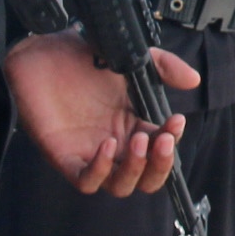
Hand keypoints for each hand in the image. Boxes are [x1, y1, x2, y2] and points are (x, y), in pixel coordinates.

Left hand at [3, 25, 199, 195]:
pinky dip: (100, 170)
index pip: (160, 148)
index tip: (175, 122)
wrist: (41, 50)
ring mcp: (90, 153)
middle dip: (160, 166)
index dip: (172, 141)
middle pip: (146, 178)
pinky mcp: (64, 157)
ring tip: (138, 141)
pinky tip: (106, 146)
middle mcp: (115, 143)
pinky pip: (86, 181)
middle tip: (162, 141)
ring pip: (120, 185)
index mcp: (132, 125)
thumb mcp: (130, 58)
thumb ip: (163, 66)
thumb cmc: (80, 55)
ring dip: (135, 170)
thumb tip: (193, 80)